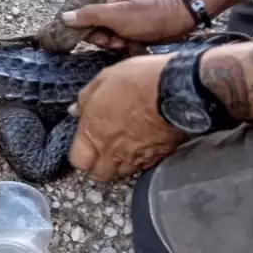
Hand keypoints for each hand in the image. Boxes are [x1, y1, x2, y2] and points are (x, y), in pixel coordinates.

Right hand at [62, 0, 195, 50]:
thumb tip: (64, 17)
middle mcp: (108, 5)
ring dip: (111, 43)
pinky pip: (113, 40)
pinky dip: (119, 44)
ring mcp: (117, 18)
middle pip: (89, 27)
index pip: (79, 11)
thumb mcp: (115, 15)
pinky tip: (129, 44)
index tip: (88, 35)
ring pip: (101, 36)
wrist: (177, 21)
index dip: (80, 26)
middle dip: (99, 37)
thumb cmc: (147, 15)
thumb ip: (88, 15)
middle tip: (112, 38)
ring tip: (124, 41)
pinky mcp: (125, 29)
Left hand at [68, 54, 185, 180]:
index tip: (85, 144)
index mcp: (93, 133)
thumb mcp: (104, 78)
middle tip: (102, 151)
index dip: (81, 154)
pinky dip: (140, 159)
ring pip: (121, 173)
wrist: (177, 89)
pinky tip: (143, 145)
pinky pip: (143, 166)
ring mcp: (136, 158)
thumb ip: (86, 98)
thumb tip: (75, 110)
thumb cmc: (138, 80)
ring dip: (119, 165)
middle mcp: (112, 152)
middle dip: (98, 166)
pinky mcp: (157, 157)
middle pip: (99, 174)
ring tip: (123, 149)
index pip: (78, 160)